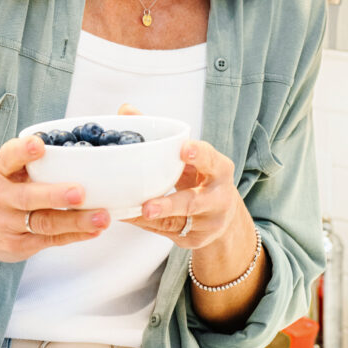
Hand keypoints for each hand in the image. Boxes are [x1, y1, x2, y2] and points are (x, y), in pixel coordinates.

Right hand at [0, 134, 109, 261]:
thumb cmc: (2, 194)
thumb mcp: (7, 172)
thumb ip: (33, 163)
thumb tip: (80, 153)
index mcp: (1, 173)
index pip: (8, 158)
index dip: (23, 151)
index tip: (39, 145)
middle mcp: (3, 198)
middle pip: (28, 197)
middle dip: (55, 195)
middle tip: (79, 192)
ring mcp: (10, 224)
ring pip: (44, 222)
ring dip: (76, 221)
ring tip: (101, 217)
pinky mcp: (20, 245)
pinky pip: (51, 240)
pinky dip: (75, 235)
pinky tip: (94, 230)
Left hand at [117, 104, 237, 248]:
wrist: (222, 216)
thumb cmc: (199, 177)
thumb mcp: (189, 157)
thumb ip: (159, 134)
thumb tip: (125, 109)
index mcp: (219, 169)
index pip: (212, 160)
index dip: (199, 154)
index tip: (184, 148)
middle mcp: (218, 197)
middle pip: (195, 202)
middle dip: (171, 204)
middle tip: (148, 205)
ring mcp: (209, 222)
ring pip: (180, 221)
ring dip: (156, 219)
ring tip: (137, 214)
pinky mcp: (197, 239)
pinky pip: (168, 231)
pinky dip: (147, 225)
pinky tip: (129, 217)